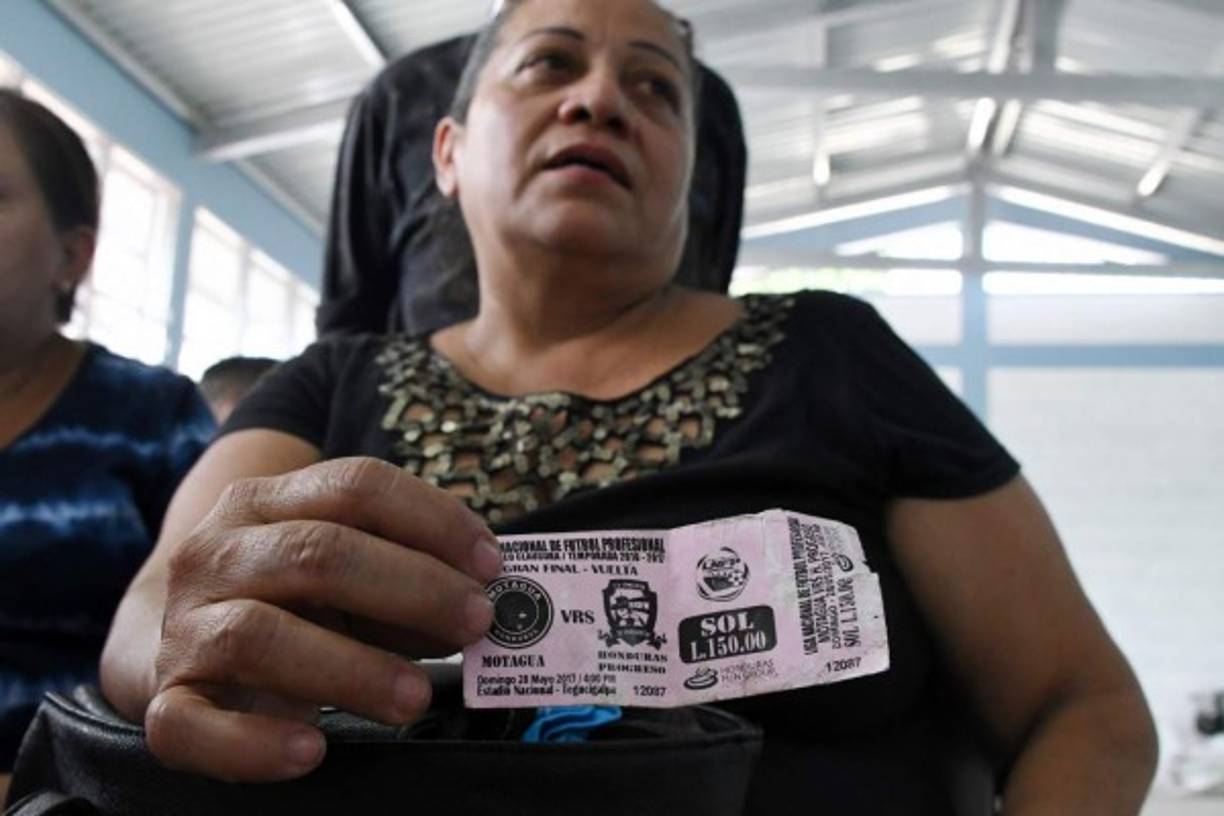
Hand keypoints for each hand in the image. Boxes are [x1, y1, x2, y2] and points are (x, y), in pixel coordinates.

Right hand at [145, 457, 501, 781]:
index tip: (493, 564)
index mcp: (266, 500)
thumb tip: (486, 603)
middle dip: (412, 587)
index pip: (357, 485)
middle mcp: (216, 551)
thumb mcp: (348, 573)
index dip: (433, 519)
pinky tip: (311, 750)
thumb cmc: (293, 603)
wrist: (177, 642)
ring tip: (414, 697)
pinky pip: (190, 725)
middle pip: (317, 553)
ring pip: (259, 635)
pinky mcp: (166, 699)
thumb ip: (408, 579)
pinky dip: (252, 743)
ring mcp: (184, 625)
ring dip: (351, 668)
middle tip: (477, 624)